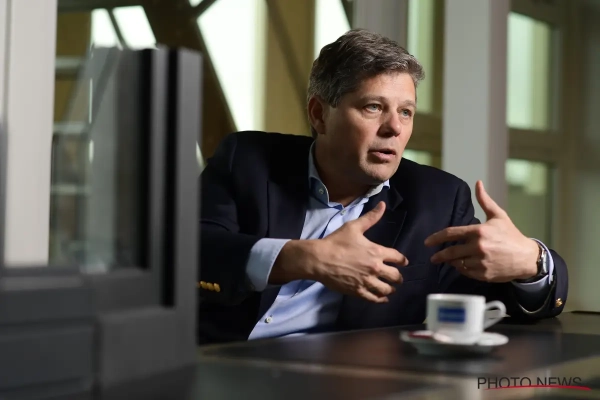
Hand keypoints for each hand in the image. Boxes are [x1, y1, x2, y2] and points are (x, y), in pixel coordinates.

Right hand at [310, 201, 408, 301]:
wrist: (320, 259)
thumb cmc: (336, 242)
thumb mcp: (354, 227)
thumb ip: (371, 217)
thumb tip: (383, 204)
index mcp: (377, 252)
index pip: (398, 258)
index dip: (402, 260)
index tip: (403, 262)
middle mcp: (375, 268)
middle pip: (395, 276)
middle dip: (398, 277)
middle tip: (398, 278)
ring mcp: (367, 281)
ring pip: (386, 289)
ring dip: (391, 289)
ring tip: (391, 289)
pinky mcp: (358, 291)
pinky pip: (374, 298)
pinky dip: (381, 299)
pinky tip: (382, 299)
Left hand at [424, 181, 538, 282]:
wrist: (527, 258)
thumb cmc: (511, 235)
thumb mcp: (498, 216)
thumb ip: (485, 201)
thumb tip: (478, 183)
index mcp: (479, 231)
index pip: (451, 233)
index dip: (436, 238)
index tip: (427, 242)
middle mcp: (478, 247)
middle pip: (451, 252)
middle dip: (439, 256)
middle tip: (433, 258)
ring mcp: (481, 262)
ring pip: (458, 263)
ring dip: (452, 262)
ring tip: (449, 260)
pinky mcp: (484, 274)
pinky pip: (466, 272)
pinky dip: (462, 269)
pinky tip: (462, 266)